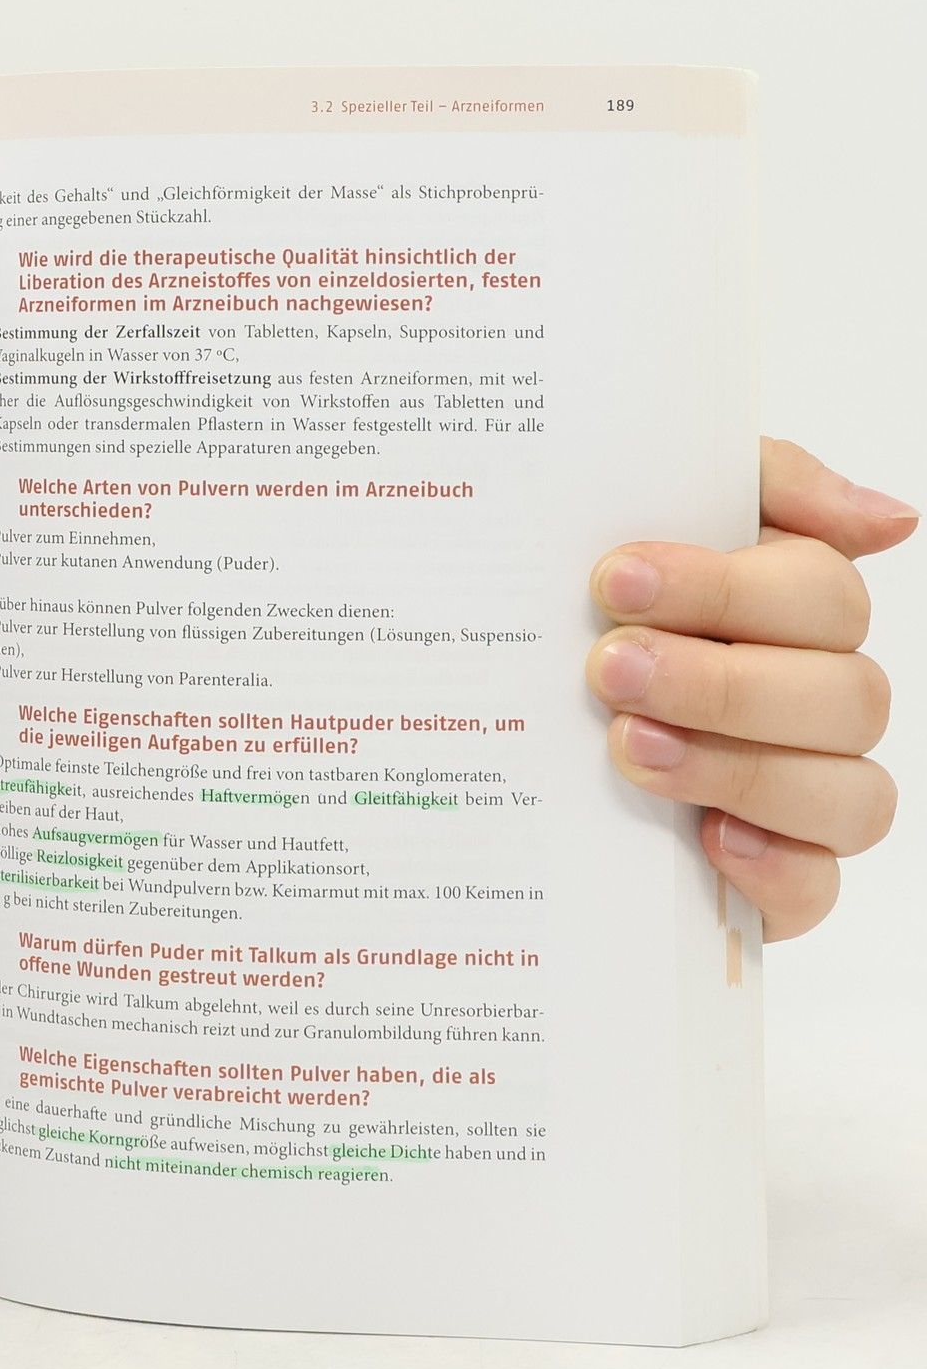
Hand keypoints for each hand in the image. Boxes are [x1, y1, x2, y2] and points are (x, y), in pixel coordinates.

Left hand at [587, 438, 915, 939]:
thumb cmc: (588, 607)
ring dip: (738, 767)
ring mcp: (803, 795)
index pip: (821, 596)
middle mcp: (814, 704)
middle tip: (609, 669)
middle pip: (844, 696)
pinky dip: (775, 867)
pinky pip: (819, 889)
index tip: (614, 581)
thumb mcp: (643, 504)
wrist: (482, 712)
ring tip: (627, 746)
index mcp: (793, 615)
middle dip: (721, 682)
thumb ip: (764, 480)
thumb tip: (890, 518)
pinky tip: (708, 838)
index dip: (726, 590)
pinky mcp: (774, 879)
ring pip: (849, 794)